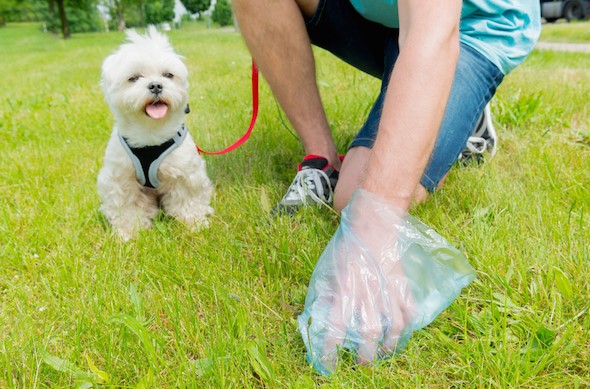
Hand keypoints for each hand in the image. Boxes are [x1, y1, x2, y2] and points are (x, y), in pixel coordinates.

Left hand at [298, 189, 475, 374]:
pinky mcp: (402, 284)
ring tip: (383, 352)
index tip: (328, 364)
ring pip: (394, 326)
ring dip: (389, 345)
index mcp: (344, 289)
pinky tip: (402, 332)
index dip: (330, 350)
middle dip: (366, 355)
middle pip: (369, 332)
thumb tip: (319, 318)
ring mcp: (388, 289)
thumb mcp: (329, 270)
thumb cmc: (346, 247)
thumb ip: (326, 294)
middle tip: (361, 363)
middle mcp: (367, 292)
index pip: (336, 327)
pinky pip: (410, 311)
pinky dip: (408, 325)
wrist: (372, 225)